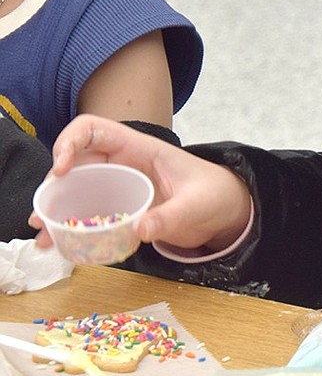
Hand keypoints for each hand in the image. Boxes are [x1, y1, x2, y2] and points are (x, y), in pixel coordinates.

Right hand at [30, 114, 251, 253]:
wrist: (226, 209)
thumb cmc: (215, 194)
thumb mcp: (198, 204)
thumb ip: (172, 216)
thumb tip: (141, 229)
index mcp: (140, 149)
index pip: (94, 130)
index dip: (70, 142)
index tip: (60, 170)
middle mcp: (123, 163)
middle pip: (75, 163)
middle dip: (53, 185)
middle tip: (42, 215)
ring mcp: (119, 186)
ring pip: (76, 189)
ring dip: (56, 209)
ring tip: (43, 235)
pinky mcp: (119, 207)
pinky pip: (87, 212)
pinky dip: (71, 226)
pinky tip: (58, 245)